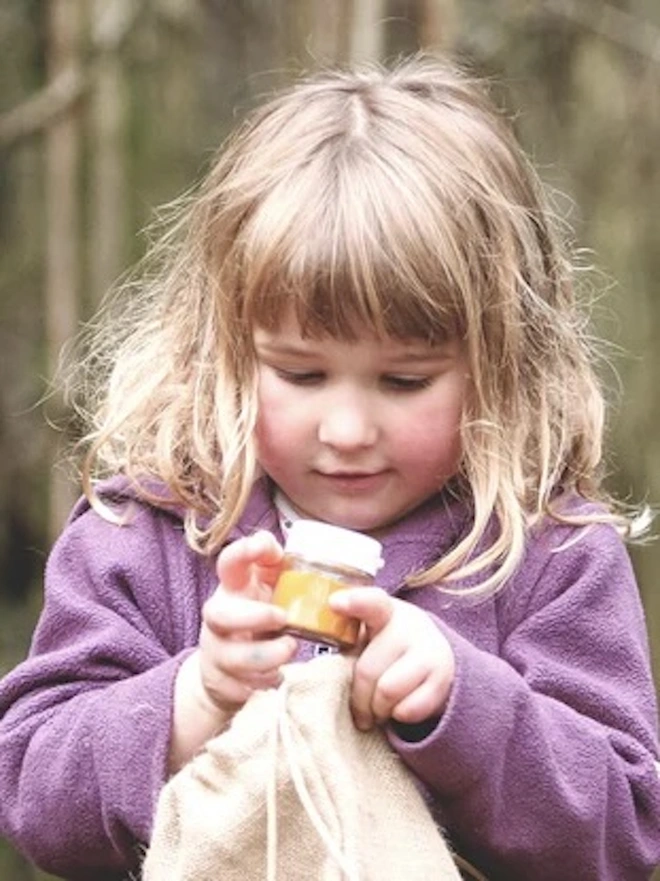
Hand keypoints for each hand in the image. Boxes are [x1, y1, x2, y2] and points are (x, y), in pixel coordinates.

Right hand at [197, 530, 297, 711]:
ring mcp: (217, 650)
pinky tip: (277, 677)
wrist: (226, 666)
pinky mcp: (221, 681)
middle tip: (284, 617)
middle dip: (253, 616)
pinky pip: (240, 686)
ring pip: (233, 656)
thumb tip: (271, 543)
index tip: (263, 546)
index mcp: (232, 587)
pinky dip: (263, 683)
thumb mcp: (265, 585)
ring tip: (290, 649)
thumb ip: (272, 563)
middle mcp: (218, 617)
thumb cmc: (257, 614)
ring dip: (266, 654)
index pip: (227, 563)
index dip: (242, 552)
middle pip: (219, 614)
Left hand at [329, 588, 454, 730]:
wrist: (436, 658)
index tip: (334, 603)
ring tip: (378, 710)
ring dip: (377, 709)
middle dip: (359, 698)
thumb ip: (346, 636)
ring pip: (387, 692)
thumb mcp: (369, 635)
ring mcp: (429, 649)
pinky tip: (400, 709)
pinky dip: (400, 716)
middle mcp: (409, 625)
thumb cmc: (386, 648)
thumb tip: (296, 654)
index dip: (353, 602)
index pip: (371, 602)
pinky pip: (410, 709)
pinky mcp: (443, 677)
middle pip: (367, 669)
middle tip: (359, 709)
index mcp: (384, 610)